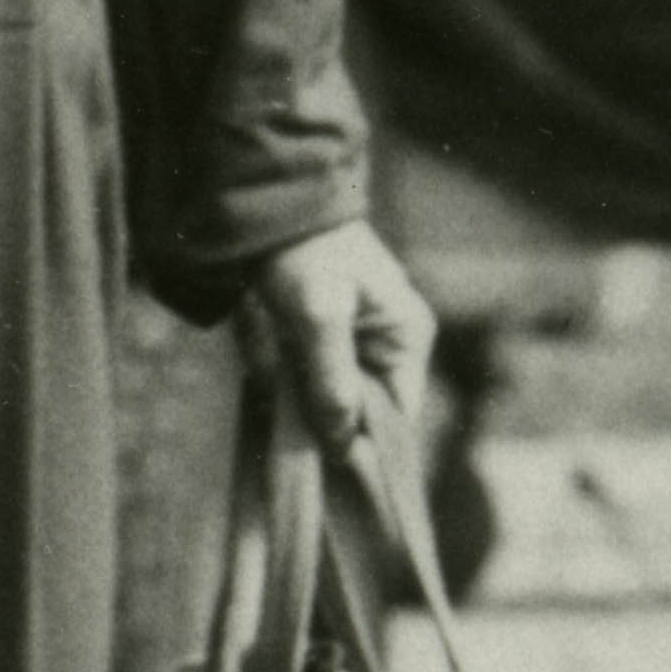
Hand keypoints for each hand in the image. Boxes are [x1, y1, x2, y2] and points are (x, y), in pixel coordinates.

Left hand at [246, 218, 440, 461]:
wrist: (264, 202)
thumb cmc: (303, 251)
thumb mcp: (318, 315)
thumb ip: (333, 380)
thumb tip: (344, 445)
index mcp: (406, 336)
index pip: (400, 416)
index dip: (368, 447)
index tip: (330, 468)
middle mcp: (387, 344)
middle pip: (362, 412)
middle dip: (323, 418)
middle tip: (291, 417)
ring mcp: (352, 342)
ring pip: (328, 399)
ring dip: (296, 397)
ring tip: (275, 368)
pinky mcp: (317, 338)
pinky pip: (302, 378)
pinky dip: (280, 377)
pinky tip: (264, 358)